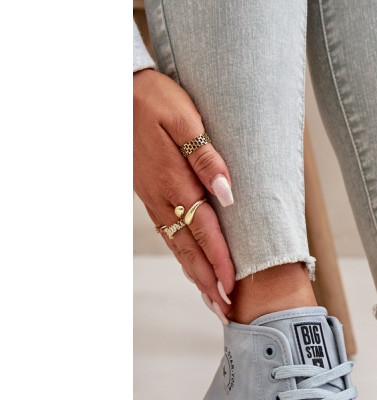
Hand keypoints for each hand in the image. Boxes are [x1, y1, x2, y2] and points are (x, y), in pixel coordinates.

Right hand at [134, 68, 234, 319]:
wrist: (121, 88)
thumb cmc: (157, 99)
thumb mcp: (185, 119)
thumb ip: (206, 157)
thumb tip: (228, 193)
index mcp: (175, 181)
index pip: (204, 230)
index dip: (219, 260)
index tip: (233, 286)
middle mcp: (163, 197)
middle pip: (189, 248)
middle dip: (208, 281)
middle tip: (225, 310)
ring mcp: (154, 198)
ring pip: (178, 245)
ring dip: (196, 275)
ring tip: (213, 300)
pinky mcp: (150, 194)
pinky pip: (169, 233)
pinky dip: (183, 255)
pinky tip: (192, 266)